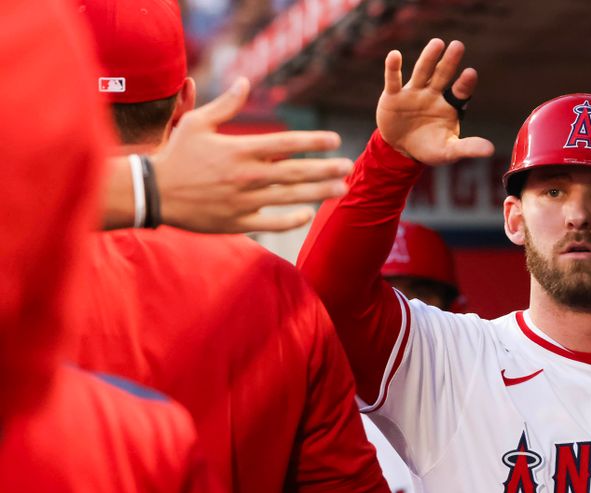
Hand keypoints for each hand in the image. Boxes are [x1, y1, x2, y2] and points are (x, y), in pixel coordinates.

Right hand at [148, 78, 353, 232]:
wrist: (153, 192)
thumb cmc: (176, 154)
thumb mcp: (197, 123)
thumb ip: (225, 105)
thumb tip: (244, 83)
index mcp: (240, 149)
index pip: (286, 143)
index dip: (313, 141)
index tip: (334, 140)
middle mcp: (247, 175)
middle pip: (296, 172)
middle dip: (325, 168)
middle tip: (348, 166)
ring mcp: (244, 201)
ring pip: (291, 197)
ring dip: (319, 192)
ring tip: (341, 188)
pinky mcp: (238, 222)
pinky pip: (272, 223)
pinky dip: (292, 219)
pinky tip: (308, 213)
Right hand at [376, 39, 494, 164]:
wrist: (401, 150)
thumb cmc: (429, 148)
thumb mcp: (448, 152)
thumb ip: (467, 148)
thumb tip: (490, 150)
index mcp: (449, 105)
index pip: (460, 91)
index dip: (465, 83)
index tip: (470, 73)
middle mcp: (433, 94)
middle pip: (442, 75)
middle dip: (449, 61)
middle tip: (458, 46)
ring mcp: (414, 93)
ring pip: (422, 72)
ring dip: (428, 58)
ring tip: (437, 43)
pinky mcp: (393, 96)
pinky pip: (394, 80)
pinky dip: (393, 68)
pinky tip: (394, 55)